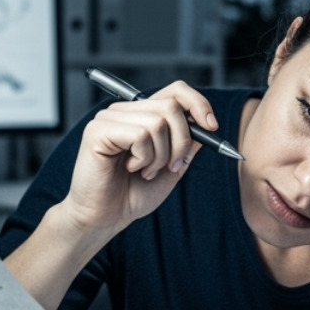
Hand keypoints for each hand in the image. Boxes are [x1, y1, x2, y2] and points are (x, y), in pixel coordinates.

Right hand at [58, 80, 216, 235]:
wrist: (105, 218)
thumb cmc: (132, 195)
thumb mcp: (172, 168)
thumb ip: (187, 145)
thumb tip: (205, 122)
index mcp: (141, 115)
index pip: (175, 91)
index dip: (198, 104)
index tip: (212, 127)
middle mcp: (124, 111)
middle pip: (171, 106)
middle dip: (181, 142)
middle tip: (172, 166)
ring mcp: (109, 118)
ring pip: (157, 122)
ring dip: (160, 156)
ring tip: (145, 171)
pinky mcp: (98, 131)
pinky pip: (140, 135)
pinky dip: (144, 158)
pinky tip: (132, 168)